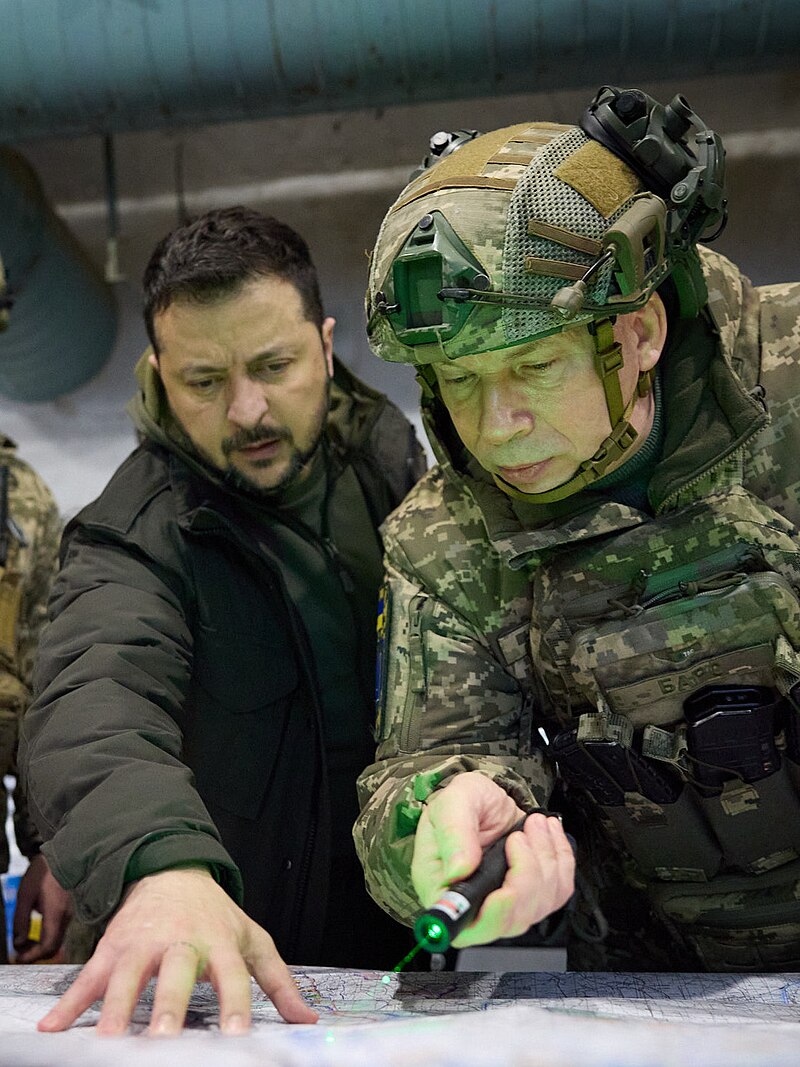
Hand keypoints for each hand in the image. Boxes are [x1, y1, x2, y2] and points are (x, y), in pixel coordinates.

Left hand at [13, 853, 72, 962]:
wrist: (64, 854)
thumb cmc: (43, 873)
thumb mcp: (24, 896)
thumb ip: (20, 921)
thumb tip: (18, 942)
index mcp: (55, 914)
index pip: (47, 947)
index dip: (31, 957)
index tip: (18, 958)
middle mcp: (66, 917)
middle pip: (54, 947)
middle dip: (36, 953)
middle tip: (20, 952)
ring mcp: (70, 913)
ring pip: (57, 940)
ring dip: (41, 945)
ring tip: (25, 941)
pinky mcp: (70, 909)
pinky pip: (59, 930)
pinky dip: (47, 936)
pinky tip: (37, 930)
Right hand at [36, 866, 317, 1035]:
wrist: (171, 871)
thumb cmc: (216, 916)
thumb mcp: (252, 941)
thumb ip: (278, 983)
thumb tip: (309, 1020)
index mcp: (219, 943)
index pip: (231, 976)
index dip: (234, 1004)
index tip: (236, 1034)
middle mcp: (180, 943)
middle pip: (175, 973)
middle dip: (168, 1004)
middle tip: (163, 1037)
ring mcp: (143, 945)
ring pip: (128, 976)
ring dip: (116, 1006)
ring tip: (107, 1040)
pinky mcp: (113, 948)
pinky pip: (89, 978)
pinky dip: (70, 1003)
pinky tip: (53, 1028)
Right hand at [411, 771, 574, 947]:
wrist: (486, 797)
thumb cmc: (463, 801)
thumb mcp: (451, 804)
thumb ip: (453, 834)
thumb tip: (459, 870)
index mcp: (441, 889)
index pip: (467, 927)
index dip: (492, 917)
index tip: (506, 891)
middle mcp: (473, 904)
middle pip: (511, 920)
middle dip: (527, 875)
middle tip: (519, 836)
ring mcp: (505, 903)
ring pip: (540, 905)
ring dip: (545, 858)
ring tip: (533, 824)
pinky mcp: (532, 894)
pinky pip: (559, 891)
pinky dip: (561, 859)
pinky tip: (548, 834)